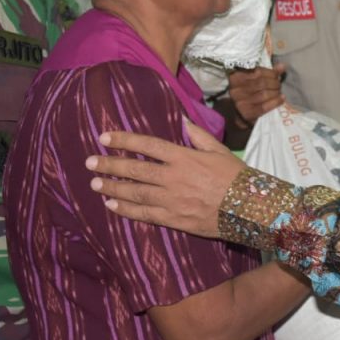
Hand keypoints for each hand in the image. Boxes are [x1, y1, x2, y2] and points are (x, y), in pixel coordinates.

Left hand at [86, 119, 243, 237]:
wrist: (249, 209)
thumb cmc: (236, 177)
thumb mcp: (220, 150)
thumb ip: (198, 136)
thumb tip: (181, 120)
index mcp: (184, 157)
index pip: (148, 146)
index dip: (124, 140)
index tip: (105, 137)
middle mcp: (173, 177)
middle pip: (134, 170)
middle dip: (110, 165)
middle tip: (90, 162)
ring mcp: (172, 200)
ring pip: (134, 192)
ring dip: (112, 187)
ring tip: (95, 183)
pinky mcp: (173, 219)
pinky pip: (144, 213)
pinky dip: (125, 209)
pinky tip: (112, 205)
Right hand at [228, 64, 285, 125]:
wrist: (240, 114)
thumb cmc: (248, 94)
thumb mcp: (253, 81)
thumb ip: (267, 73)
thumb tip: (282, 66)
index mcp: (236, 77)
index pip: (258, 72)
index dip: (271, 73)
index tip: (277, 76)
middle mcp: (236, 89)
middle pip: (262, 83)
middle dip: (274, 83)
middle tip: (279, 85)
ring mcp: (240, 102)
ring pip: (264, 94)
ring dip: (276, 93)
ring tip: (279, 92)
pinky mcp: (246, 113)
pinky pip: (264, 107)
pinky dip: (275, 102)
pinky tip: (281, 99)